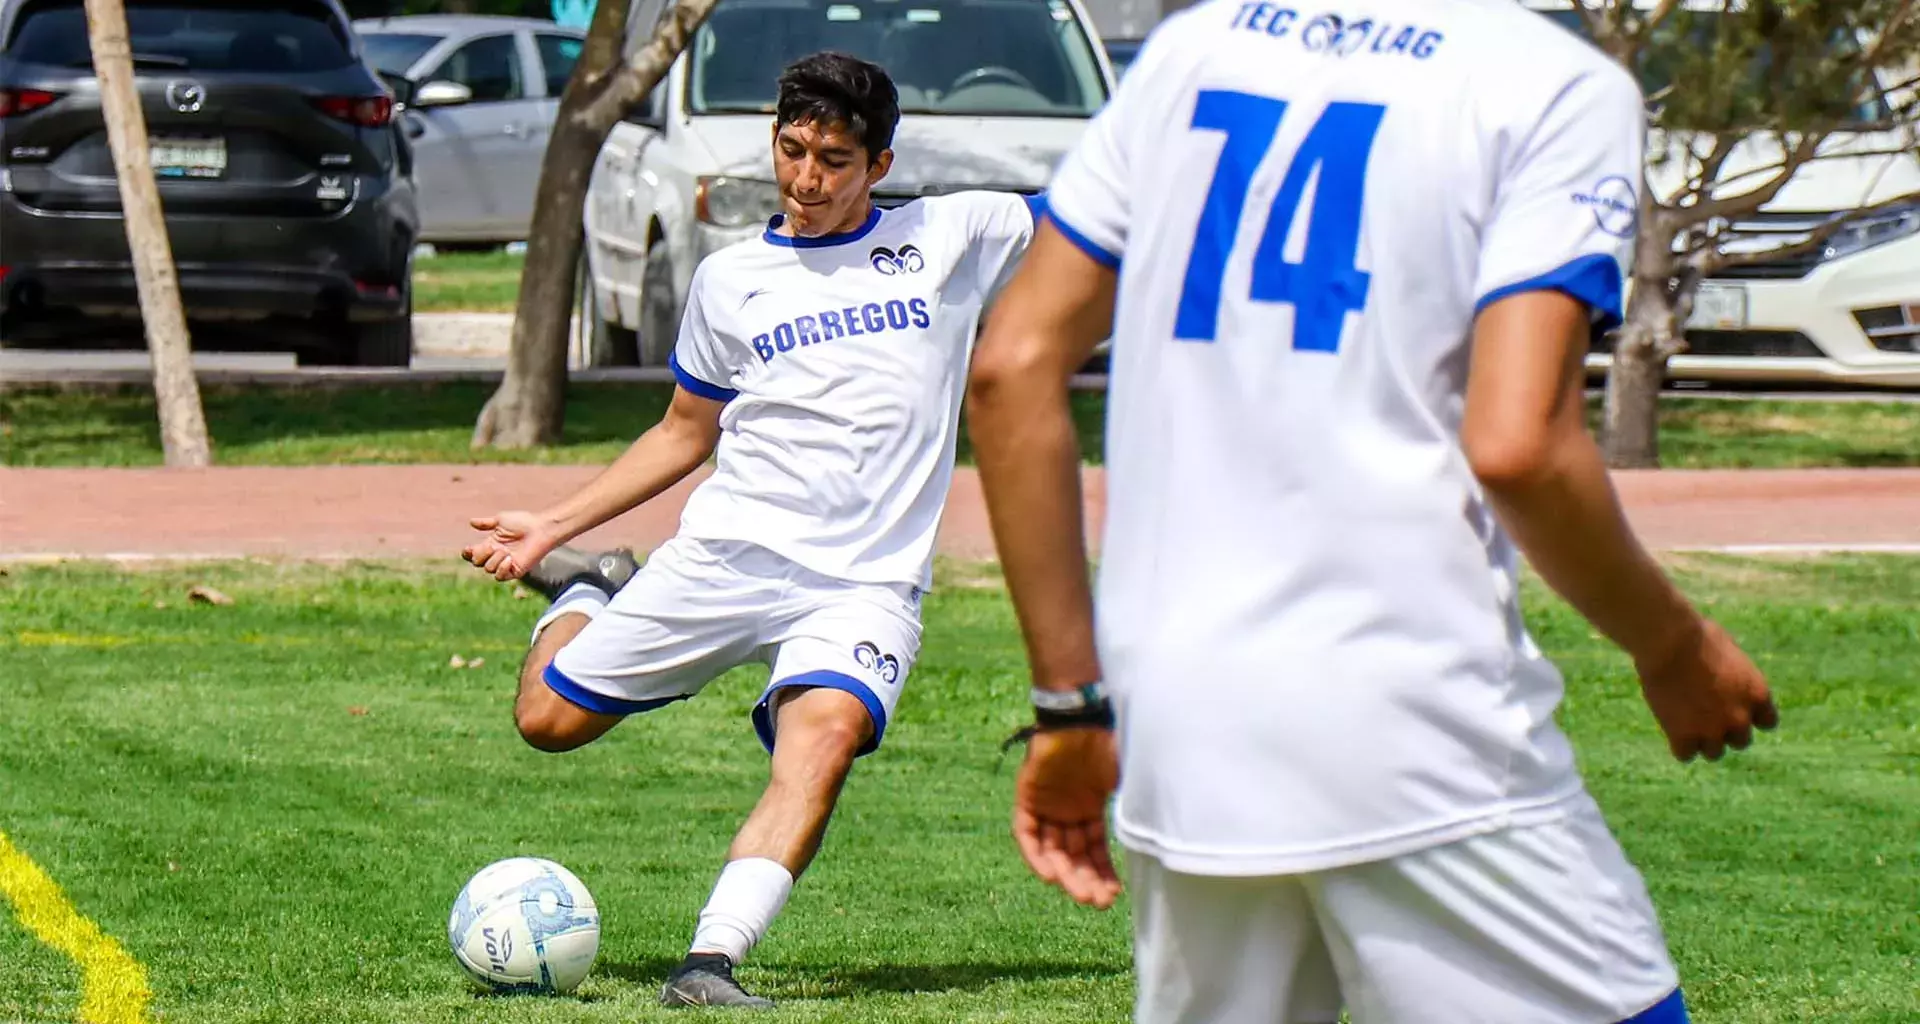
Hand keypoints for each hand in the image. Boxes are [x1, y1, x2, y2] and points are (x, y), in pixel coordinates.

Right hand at [463, 511, 558, 581]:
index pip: (472, 554)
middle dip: (481, 555)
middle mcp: (496, 555)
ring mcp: (505, 564)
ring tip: (506, 551)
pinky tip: (509, 559)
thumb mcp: (501, 520)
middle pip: (477, 563)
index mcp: (490, 544)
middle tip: (493, 547)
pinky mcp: (515, 571)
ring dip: (494, 560)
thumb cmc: (523, 522)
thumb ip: (485, 523)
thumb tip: (471, 522)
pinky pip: (500, 577)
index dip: (467, 553)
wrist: (540, 529)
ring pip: (488, 569)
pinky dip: (501, 568)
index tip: (469, 548)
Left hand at [1013, 726, 1120, 908]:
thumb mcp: (1128, 782)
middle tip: (1097, 903)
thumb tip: (1160, 838)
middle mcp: (1067, 811)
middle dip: (1085, 880)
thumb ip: (1137, 809)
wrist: (1081, 719)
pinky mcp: (1026, 798)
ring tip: (1080, 895)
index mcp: (1090, 807)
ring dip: (1065, 874)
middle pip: (1073, 855)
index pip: (1094, 850)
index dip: (1103, 873)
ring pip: (1051, 850)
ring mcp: (1046, 806)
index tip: (1113, 896)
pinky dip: (1036, 856)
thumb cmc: (1107, 745)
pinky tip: (1051, 876)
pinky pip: (1027, 834)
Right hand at [1636, 617, 1778, 762]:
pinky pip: (1685, 754)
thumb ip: (1734, 674)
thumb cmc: (1697, 635)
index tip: (1734, 709)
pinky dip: (1679, 744)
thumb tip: (1726, 677)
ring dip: (1701, 739)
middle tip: (1704, 714)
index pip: (1768, 723)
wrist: (1670, 643)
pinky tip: (1671, 728)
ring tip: (1684, 721)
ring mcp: (1711, 730)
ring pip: (1713, 752)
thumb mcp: (1729, 651)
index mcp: (1757, 695)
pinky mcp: (1683, 736)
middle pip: (1740, 741)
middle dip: (1724, 729)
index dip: (1750, 717)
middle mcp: (1740, 718)